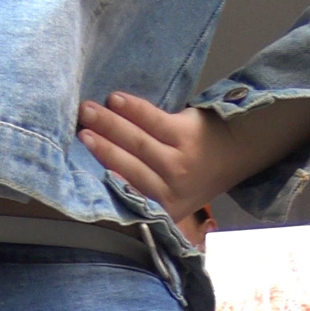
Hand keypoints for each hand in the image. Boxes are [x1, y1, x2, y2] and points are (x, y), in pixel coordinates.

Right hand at [77, 92, 309, 222]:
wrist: (232, 154)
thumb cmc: (189, 175)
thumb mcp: (167, 196)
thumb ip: (139, 190)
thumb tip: (97, 176)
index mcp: (162, 210)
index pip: (126, 193)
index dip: (101, 179)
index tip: (76, 169)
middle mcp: (171, 191)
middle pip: (127, 166)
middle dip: (100, 147)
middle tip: (76, 131)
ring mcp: (180, 162)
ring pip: (138, 142)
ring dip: (109, 124)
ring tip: (86, 110)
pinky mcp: (187, 135)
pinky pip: (154, 119)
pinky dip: (133, 109)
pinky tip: (115, 100)